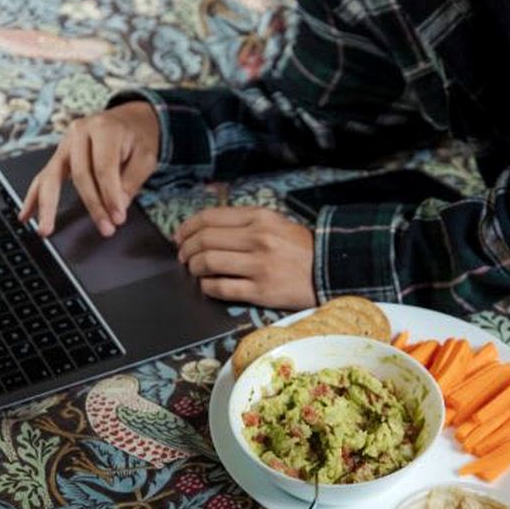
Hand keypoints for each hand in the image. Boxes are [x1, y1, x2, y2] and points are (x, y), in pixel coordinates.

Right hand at [18, 101, 159, 236]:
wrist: (128, 120)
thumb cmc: (137, 138)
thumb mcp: (145, 156)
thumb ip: (131, 181)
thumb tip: (116, 207)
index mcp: (103, 128)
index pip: (103, 167)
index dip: (110, 195)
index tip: (118, 218)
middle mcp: (79, 132)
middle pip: (80, 174)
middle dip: (93, 205)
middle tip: (105, 228)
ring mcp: (65, 143)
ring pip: (53, 176)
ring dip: (48, 206)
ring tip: (45, 230)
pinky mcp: (59, 156)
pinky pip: (43, 178)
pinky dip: (34, 198)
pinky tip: (26, 216)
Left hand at [175, 206, 315, 308]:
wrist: (329, 270)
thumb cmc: (299, 248)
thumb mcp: (275, 222)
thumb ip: (244, 222)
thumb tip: (206, 230)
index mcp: (260, 217)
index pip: (210, 218)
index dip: (187, 227)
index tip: (180, 237)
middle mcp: (258, 238)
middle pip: (204, 240)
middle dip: (186, 249)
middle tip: (183, 256)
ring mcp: (259, 266)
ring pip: (208, 263)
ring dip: (193, 268)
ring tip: (194, 271)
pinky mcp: (262, 291)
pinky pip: (221, 288)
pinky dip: (207, 286)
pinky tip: (208, 285)